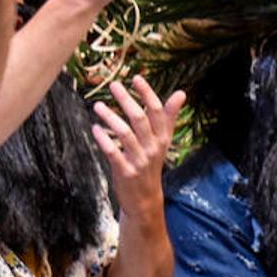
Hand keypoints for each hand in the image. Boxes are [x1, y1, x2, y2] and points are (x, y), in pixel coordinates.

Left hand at [91, 76, 185, 219]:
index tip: (136, 78)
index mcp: (162, 138)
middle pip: (140, 119)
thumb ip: (168, 117)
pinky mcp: (125, 171)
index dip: (147, 94)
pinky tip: (95, 128)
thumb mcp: (163, 141)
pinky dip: (103, 139)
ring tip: (97, 106)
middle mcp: (153, 148)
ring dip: (110, 118)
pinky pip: (113, 152)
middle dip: (126, 100)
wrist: (145, 199)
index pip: (157, 112)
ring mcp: (139, 160)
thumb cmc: (151, 164)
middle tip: (113, 85)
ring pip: (125, 134)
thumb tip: (181, 93)